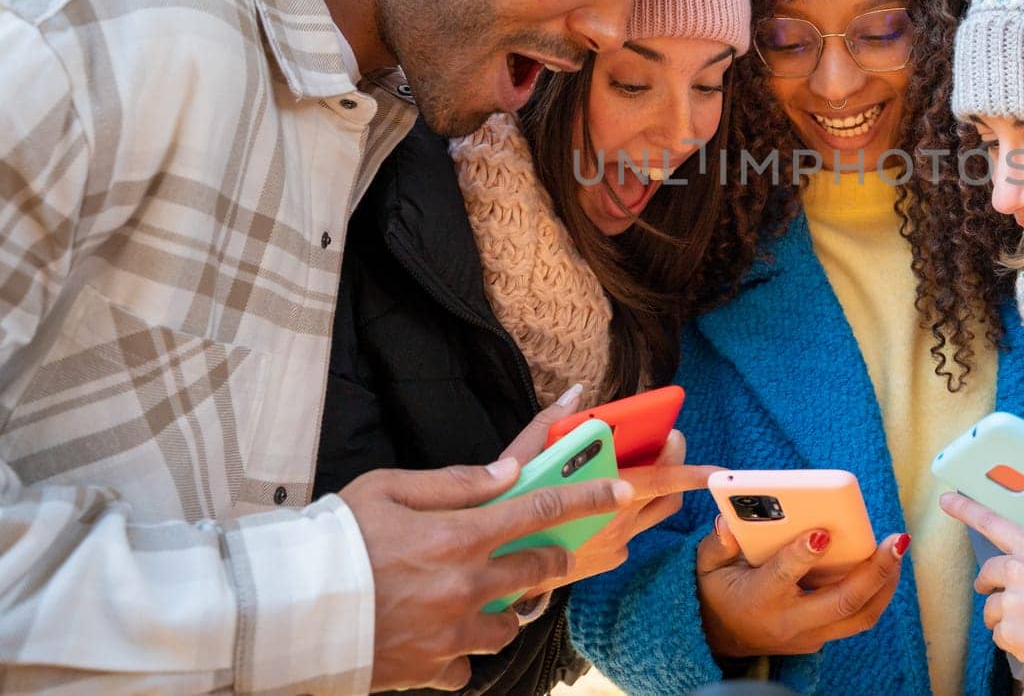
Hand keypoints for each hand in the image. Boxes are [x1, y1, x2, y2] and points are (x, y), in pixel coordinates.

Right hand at [341, 456, 630, 691]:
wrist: (282, 611)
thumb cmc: (332, 539)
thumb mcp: (387, 488)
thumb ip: (454, 481)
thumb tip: (507, 470)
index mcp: (460, 536)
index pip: (541, 509)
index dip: (588, 496)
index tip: (621, 489)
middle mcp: (466, 587)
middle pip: (537, 572)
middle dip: (550, 560)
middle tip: (546, 554)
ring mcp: (451, 635)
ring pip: (507, 627)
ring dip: (502, 611)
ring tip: (476, 599)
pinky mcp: (429, 671)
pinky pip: (463, 668)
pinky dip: (457, 657)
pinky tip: (437, 639)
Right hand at [498, 387, 720, 591]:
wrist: (490, 574)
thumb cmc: (503, 512)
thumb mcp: (519, 462)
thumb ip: (550, 425)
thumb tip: (576, 395)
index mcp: (601, 497)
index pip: (660, 480)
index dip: (689, 470)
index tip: (715, 466)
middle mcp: (615, 525)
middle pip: (667, 495)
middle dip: (675, 465)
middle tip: (666, 438)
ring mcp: (614, 546)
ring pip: (655, 514)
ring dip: (658, 488)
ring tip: (644, 463)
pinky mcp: (608, 561)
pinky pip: (633, 533)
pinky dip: (632, 512)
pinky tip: (611, 499)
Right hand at [695, 517, 908, 657]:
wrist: (723, 639)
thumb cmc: (718, 592)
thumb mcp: (706, 566)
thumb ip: (718, 544)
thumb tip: (729, 522)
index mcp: (759, 598)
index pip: (784, 576)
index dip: (803, 555)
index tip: (822, 533)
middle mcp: (789, 621)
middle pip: (841, 601)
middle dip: (873, 571)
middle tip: (895, 541)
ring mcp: (809, 634)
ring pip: (860, 616)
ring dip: (885, 583)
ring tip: (898, 549)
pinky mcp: (822, 637)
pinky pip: (858, 618)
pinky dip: (877, 593)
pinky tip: (887, 566)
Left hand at [940, 493, 1023, 670]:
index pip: (994, 523)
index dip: (968, 510)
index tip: (945, 500)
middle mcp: (1018, 572)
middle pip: (987, 573)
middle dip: (986, 582)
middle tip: (990, 589)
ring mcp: (1012, 603)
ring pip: (991, 609)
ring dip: (1003, 616)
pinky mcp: (1009, 632)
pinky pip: (1000, 635)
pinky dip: (1012, 639)